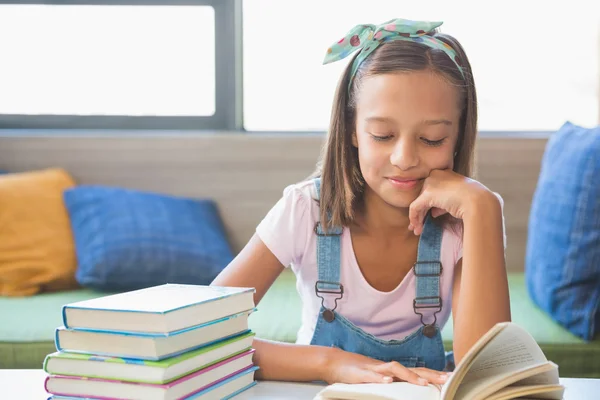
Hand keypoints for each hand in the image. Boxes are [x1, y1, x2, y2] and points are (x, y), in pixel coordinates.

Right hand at [322, 347, 450, 385]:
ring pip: (394, 369)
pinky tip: (388, 382)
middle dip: (430, 374)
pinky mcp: (360, 373)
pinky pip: (371, 375)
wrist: (334, 362)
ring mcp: (373, 369)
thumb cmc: (356, 372)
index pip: (416, 371)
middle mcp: (386, 368)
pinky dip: (380, 378)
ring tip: (423, 384)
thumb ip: (391, 382)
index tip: (449, 378)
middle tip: (447, 379)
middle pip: (412, 369)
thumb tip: (407, 386)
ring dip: (409, 376)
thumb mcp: (376, 378)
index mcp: (391, 371)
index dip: (432, 374)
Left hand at [408, 169, 492, 235]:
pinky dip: (414, 218)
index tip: (428, 215)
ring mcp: (430, 183)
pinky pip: (415, 208)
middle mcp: (435, 175)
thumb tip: (434, 212)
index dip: (429, 203)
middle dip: (421, 211)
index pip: (431, 189)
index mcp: (444, 173)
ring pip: (418, 202)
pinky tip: (417, 228)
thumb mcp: (457, 198)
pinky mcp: (427, 194)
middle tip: (417, 225)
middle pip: (423, 196)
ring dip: (416, 217)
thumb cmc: (474, 200)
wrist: (479, 202)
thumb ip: (444, 202)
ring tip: (416, 230)